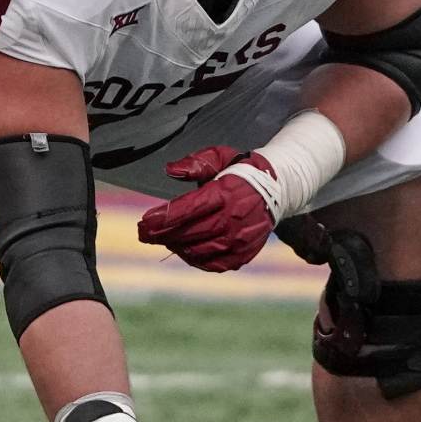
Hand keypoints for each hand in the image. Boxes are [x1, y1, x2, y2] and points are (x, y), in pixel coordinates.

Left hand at [136, 145, 277, 271]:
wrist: (276, 189)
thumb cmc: (240, 171)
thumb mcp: (219, 157)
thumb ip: (195, 164)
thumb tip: (170, 170)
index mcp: (225, 193)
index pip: (188, 209)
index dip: (163, 218)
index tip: (143, 223)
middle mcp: (234, 218)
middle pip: (190, 233)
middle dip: (163, 235)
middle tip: (143, 234)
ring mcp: (240, 239)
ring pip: (200, 251)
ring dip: (177, 247)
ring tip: (164, 239)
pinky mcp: (245, 253)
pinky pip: (215, 264)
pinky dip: (197, 260)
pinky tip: (185, 251)